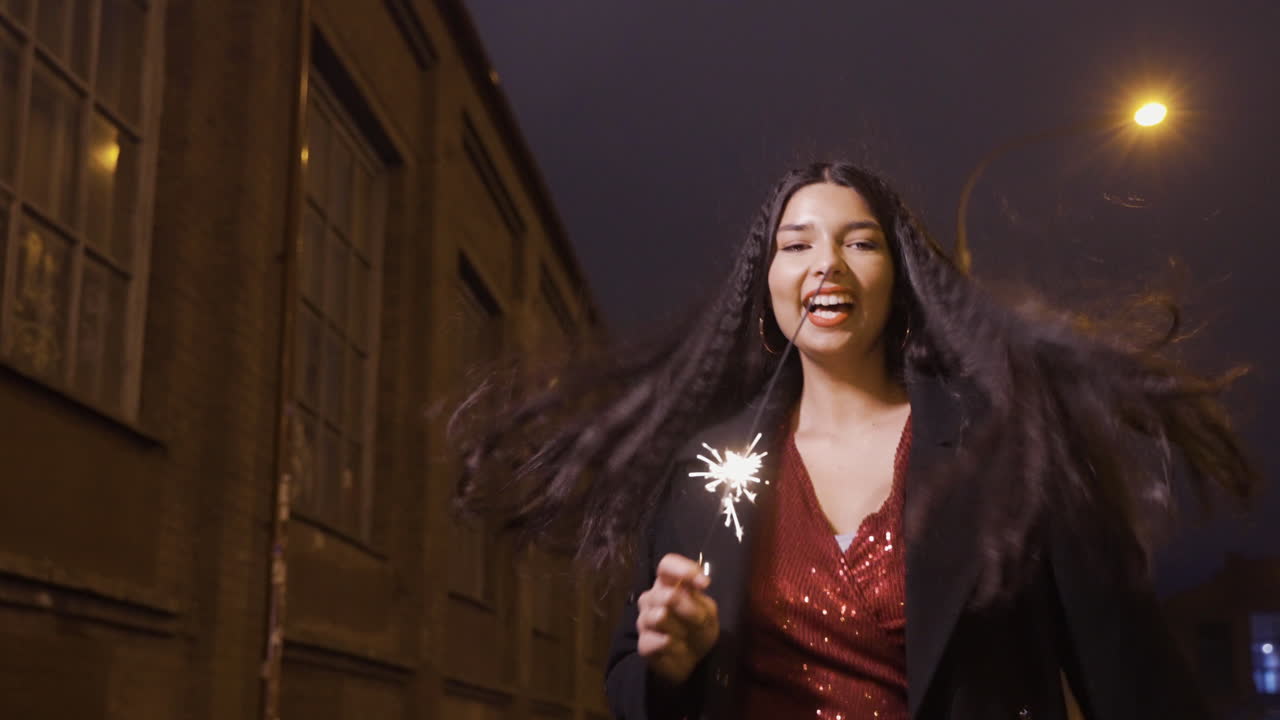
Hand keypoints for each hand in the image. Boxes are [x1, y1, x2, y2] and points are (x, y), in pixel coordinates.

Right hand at [635, 553, 719, 685]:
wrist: (695, 660)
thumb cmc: (699, 629)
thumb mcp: (708, 612)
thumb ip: (699, 598)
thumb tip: (699, 584)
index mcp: (667, 584)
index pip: (666, 565)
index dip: (682, 569)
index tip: (703, 584)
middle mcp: (652, 598)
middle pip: (666, 595)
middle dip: (690, 610)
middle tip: (701, 621)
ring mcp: (644, 620)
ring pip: (660, 617)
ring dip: (681, 629)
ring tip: (685, 636)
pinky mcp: (643, 644)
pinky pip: (658, 641)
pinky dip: (675, 647)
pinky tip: (678, 649)